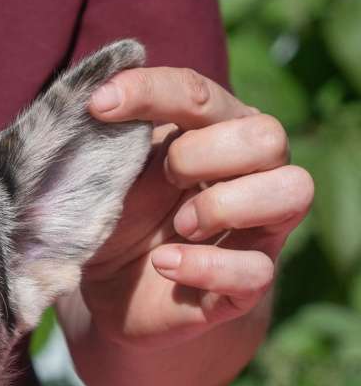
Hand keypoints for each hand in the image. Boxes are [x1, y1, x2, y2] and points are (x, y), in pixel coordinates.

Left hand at [78, 66, 313, 348]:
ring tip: (180, 224)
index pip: (200, 95)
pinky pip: (257, 270)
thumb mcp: (109, 174)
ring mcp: (257, 230)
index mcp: (215, 134)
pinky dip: (205, 265)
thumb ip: (111, 138)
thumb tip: (94, 96)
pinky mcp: (247, 283)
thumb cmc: (118, 217)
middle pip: (268, 135)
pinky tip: (164, 263)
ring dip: (224, 204)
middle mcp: (251, 175)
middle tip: (165, 177)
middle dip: (204, 152)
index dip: (151, 92)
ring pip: (292, 192)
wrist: (110, 292)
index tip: (98, 104)